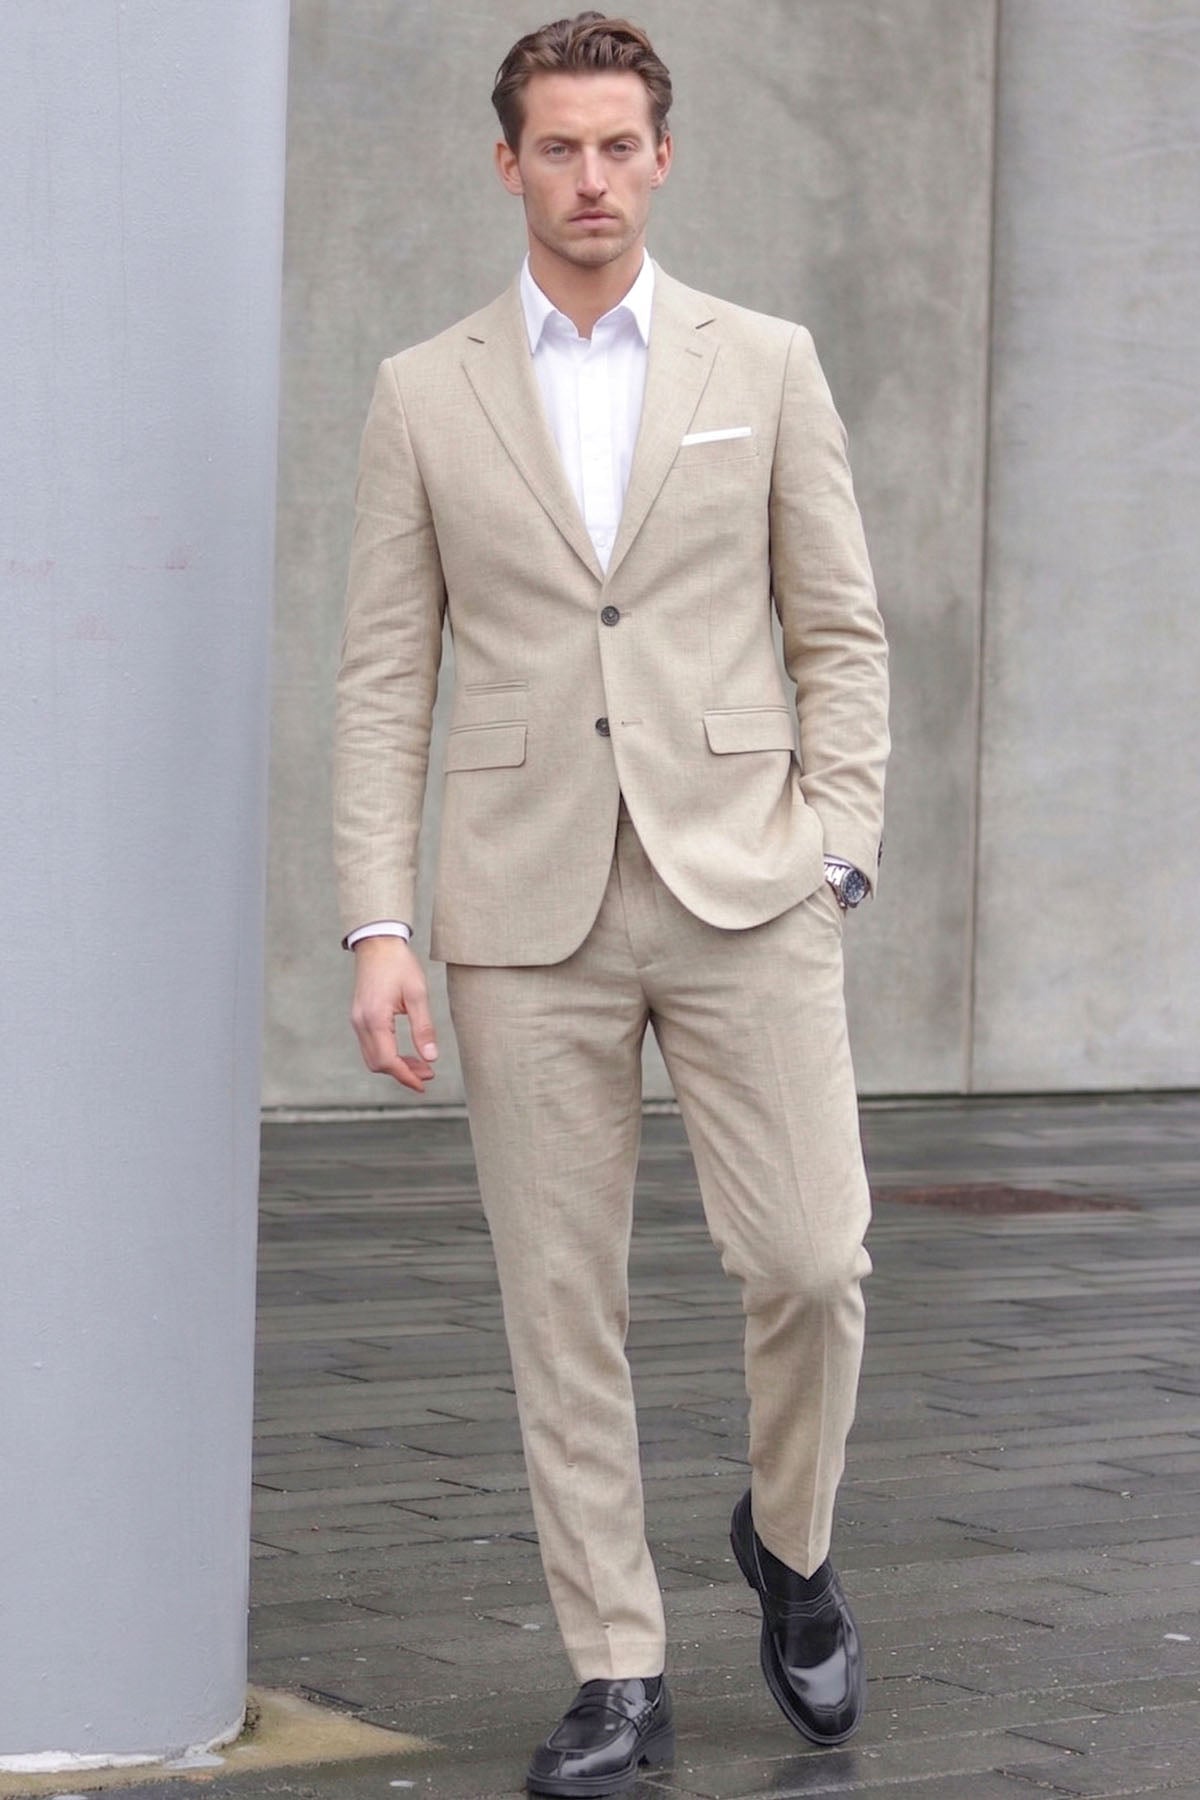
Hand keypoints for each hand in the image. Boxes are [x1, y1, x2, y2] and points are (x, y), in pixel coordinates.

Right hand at [350, 937, 438, 1093]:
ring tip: (421, 1065)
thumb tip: (431, 1057)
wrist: (377, 943)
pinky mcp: (359, 1017)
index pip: (388, 1060)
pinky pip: (370, 1046)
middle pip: (378, 1064)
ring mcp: (357, 1021)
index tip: (424, 1085)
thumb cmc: (399, 964)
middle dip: (403, 1073)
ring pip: (372, 1057)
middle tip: (428, 1074)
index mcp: (375, 1019)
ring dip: (395, 1066)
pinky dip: (387, 1055)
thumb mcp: (417, 994)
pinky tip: (405, 1053)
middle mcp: (361, 1023)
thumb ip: (423, 1028)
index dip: (407, 1076)